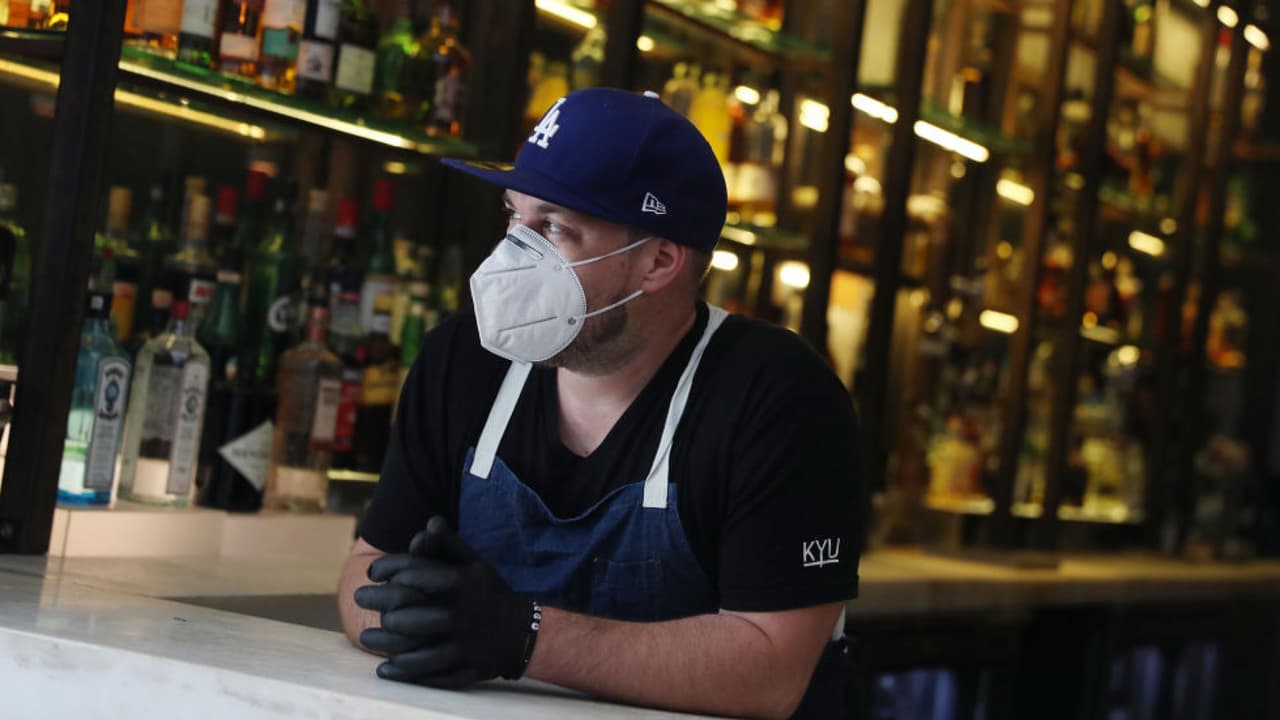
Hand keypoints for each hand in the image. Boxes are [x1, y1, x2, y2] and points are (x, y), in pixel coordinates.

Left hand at [353, 516, 534, 686]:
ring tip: (366, 636)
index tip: (372, 572)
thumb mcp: (476, 565)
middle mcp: (462, 614)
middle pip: (410, 612)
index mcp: (462, 584)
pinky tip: (387, 668)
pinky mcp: (465, 668)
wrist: (523, 633)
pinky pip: (430, 672)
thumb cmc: (490, 593)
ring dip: (385, 642)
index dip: (388, 569)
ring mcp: (463, 643)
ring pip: (415, 646)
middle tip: (361, 599)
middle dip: (379, 605)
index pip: (415, 574)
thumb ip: (451, 545)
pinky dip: (404, 672)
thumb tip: (431, 522)